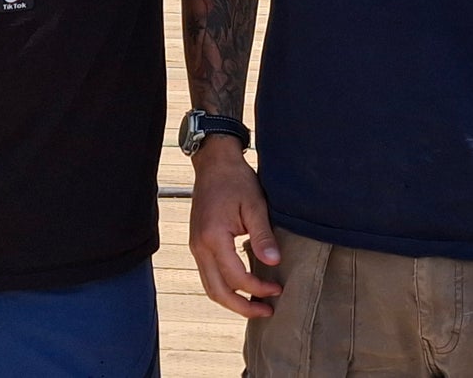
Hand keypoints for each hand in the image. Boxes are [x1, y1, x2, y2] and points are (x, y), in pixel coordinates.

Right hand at [188, 138, 282, 317]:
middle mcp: (199, 246)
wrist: (214, 162)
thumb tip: (274, 263)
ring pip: (210, 287)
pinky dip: (224, 287)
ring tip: (255, 304)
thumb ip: (262, 235)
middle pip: (218, 291)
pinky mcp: (197, 243)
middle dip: (242, 307)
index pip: (236, 277)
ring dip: (232, 300)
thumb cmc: (235, 179)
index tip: (277, 289)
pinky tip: (242, 285)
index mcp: (213, 237)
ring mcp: (195, 245)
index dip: (258, 288)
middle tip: (266, 311)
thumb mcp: (255, 204)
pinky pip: (208, 275)